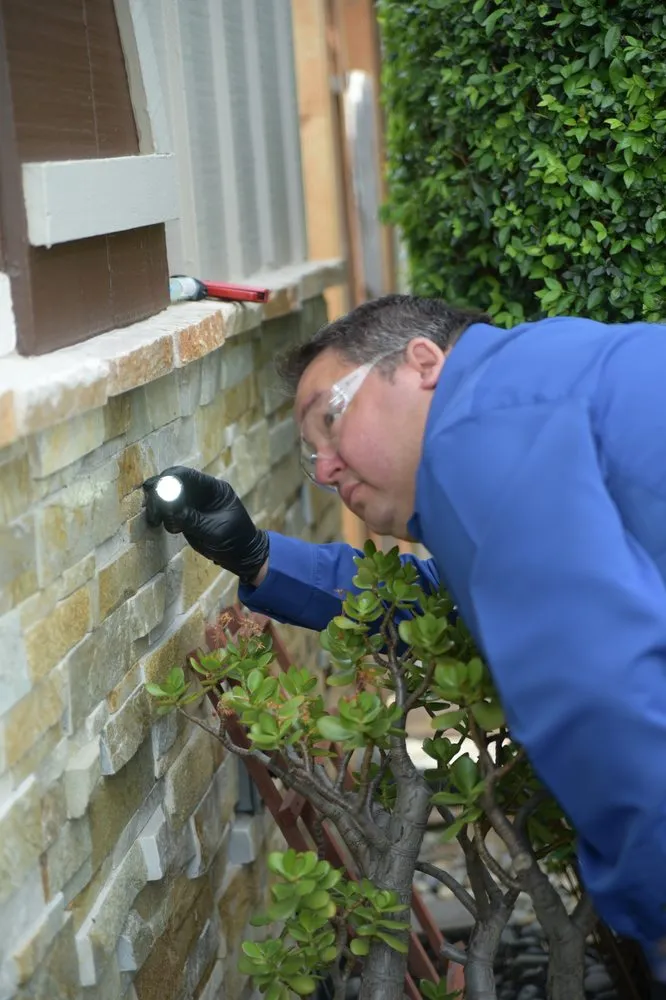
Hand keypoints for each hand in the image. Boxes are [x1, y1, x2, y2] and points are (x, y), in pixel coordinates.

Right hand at [142, 466, 268, 582]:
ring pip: (170, 497)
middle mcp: (203, 492)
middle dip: (160, 494)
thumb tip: (168, 507)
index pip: (188, 476)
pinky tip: (168, 527)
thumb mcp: (214, 531)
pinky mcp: (188, 516)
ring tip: (157, 521)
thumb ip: (191, 519)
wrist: (243, 557)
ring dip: (160, 507)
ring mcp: (195, 504)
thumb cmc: (235, 542)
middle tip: (152, 511)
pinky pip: (171, 511)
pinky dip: (165, 517)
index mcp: (215, 489)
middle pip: (175, 483)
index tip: (154, 489)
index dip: (169, 479)